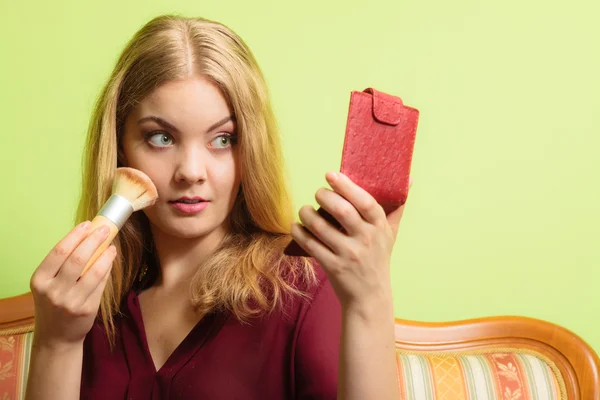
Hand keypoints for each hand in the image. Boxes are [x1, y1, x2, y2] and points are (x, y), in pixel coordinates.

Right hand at [29, 222, 115, 348]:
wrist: (56, 337)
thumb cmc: (53, 304)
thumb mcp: (48, 284)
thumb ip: (62, 265)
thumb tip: (87, 237)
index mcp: (39, 280)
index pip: (59, 252)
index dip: (75, 236)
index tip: (88, 225)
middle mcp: (53, 291)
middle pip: (77, 259)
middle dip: (93, 241)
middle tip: (105, 230)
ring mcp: (70, 301)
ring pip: (93, 271)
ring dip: (105, 255)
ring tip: (111, 245)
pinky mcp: (86, 309)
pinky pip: (101, 284)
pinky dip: (107, 269)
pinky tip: (110, 260)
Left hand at [290, 172, 406, 313]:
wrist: (370, 296)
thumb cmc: (378, 258)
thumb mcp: (390, 234)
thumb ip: (396, 207)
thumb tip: (409, 178)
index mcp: (379, 227)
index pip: (366, 202)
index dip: (347, 186)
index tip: (331, 175)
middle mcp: (366, 240)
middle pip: (342, 211)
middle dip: (325, 197)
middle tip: (318, 192)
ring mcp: (348, 254)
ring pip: (322, 227)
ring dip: (307, 213)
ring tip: (305, 210)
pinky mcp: (333, 267)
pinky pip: (311, 245)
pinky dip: (300, 233)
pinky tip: (296, 226)